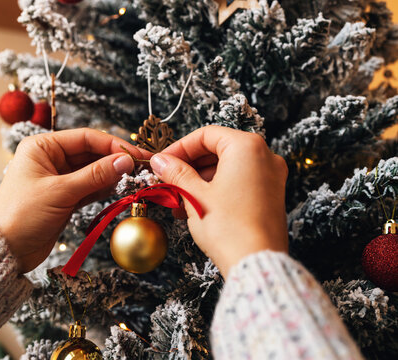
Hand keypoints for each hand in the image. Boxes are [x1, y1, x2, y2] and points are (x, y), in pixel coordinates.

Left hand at [0, 128, 150, 272]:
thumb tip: (126, 161)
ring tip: (135, 177)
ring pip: (93, 170)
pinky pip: (91, 187)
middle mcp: (51, 158)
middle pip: (92, 153)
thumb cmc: (23, 214)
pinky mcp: (66, 197)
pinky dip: (105, 188)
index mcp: (43, 147)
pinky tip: (121, 188)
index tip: (136, 153)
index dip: (113, 144)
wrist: (7, 250)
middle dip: (115, 159)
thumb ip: (95, 175)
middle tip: (142, 166)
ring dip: (113, 174)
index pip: (85, 137)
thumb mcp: (61, 191)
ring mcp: (59, 178)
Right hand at [150, 126, 287, 275]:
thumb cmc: (227, 226)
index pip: (206, 135)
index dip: (180, 147)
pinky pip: (239, 181)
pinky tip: (196, 207)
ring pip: (227, 167)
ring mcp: (271, 176)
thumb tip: (160, 160)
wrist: (256, 262)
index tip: (162, 162)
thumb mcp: (194, 195)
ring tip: (178, 201)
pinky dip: (217, 188)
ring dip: (200, 180)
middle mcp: (265, 156)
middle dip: (189, 166)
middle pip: (218, 150)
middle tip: (167, 180)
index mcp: (247, 147)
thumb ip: (176, 172)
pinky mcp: (271, 195)